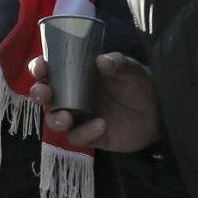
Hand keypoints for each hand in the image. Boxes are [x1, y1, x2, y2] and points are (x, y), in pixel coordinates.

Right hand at [29, 53, 160, 151]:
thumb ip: (119, 64)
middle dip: (39, 94)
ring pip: (55, 120)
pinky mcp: (89, 136)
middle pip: (46, 96)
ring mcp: (80, 117)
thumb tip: (102, 60)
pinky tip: (100, 125)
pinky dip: (84, 132)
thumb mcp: (131, 70)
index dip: (39, 68)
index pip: (51, 70)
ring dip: (55, 119)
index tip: (40, 67)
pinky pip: (78, 137)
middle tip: (44, 93)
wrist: (158, 112)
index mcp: (78, 75)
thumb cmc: (139, 85)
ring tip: (67, 117)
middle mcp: (73, 96)